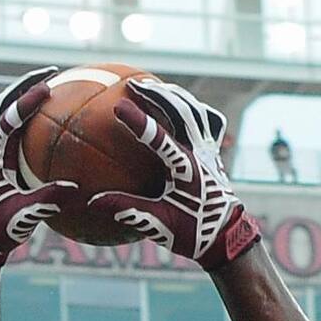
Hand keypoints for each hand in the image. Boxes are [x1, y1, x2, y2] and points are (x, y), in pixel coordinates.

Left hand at [0, 68, 80, 265]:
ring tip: (55, 85)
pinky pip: (20, 130)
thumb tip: (74, 188)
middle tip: (52, 72)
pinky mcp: (3, 158)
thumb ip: (45, 202)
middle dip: (26, 85)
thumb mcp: (22, 218)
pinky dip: (36, 118)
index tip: (47, 88)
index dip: (25, 103)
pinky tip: (59, 118)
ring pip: (10, 113)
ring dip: (28, 97)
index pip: (7, 121)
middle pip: (5, 104)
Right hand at [79, 74, 259, 267]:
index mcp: (186, 168)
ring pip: (194, 110)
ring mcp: (209, 150)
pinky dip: (193, 108)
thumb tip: (93, 202)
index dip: (138, 120)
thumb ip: (127, 210)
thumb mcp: (158, 225)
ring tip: (154, 86)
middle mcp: (200, 153)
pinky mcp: (214, 152)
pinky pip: (207, 120)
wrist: (227, 236)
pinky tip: (181, 105)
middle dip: (155, 94)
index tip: (119, 105)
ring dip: (173, 95)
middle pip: (180, 111)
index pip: (159, 138)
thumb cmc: (193, 233)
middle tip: (133, 84)